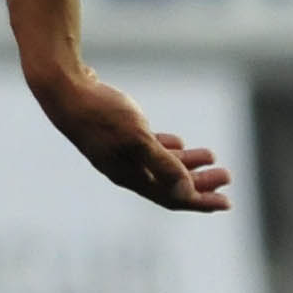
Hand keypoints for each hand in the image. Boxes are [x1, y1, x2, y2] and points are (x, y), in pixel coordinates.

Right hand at [29, 66, 232, 213]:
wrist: (65, 90)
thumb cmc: (101, 113)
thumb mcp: (138, 138)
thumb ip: (164, 164)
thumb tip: (187, 193)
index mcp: (130, 175)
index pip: (171, 197)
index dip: (200, 201)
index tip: (227, 202)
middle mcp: (125, 169)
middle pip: (169, 184)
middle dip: (200, 183)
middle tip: (227, 175)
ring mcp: (120, 152)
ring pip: (161, 166)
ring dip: (187, 164)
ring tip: (211, 157)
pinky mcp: (117, 135)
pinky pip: (149, 150)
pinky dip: (168, 150)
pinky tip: (179, 143)